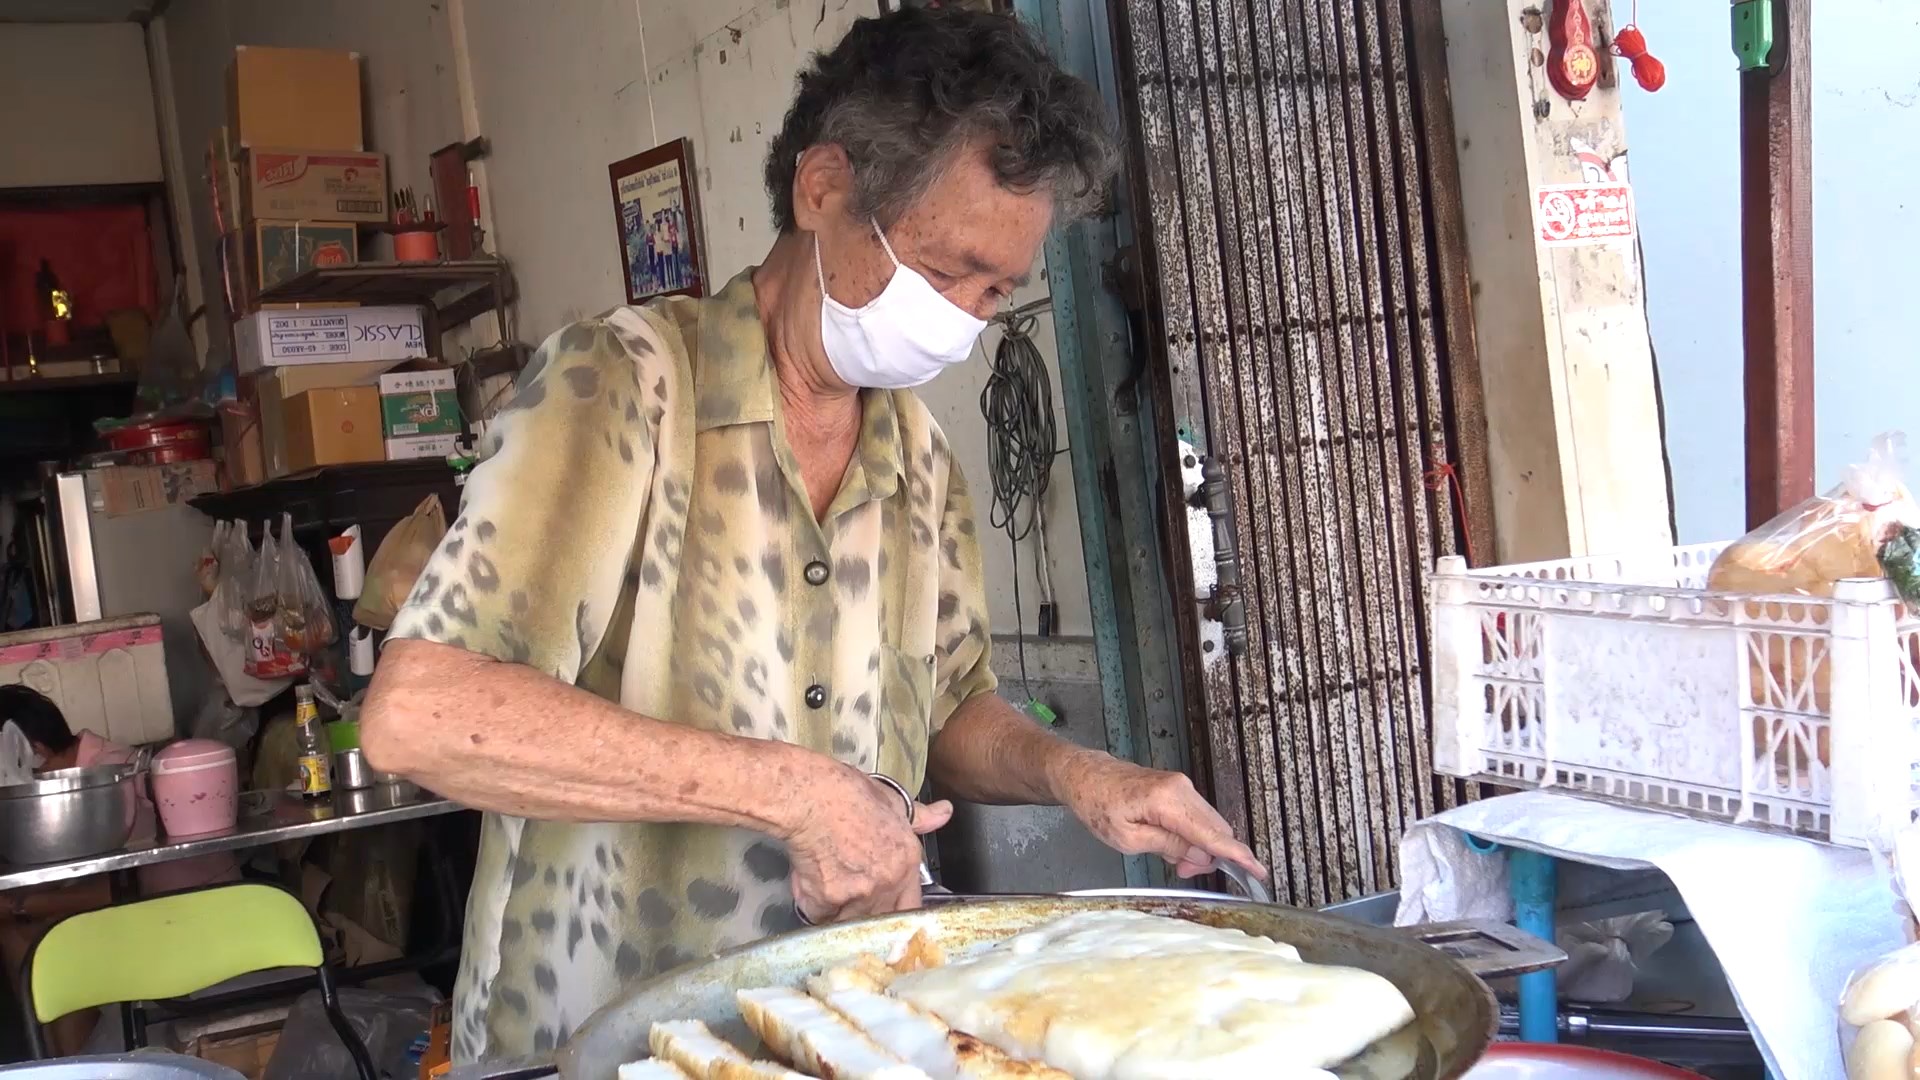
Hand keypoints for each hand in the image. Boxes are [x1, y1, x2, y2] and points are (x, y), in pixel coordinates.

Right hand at [780, 761, 952, 923]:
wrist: (810, 798)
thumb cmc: (845, 794)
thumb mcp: (891, 800)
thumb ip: (919, 816)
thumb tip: (943, 813)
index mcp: (906, 861)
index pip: (911, 904)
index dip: (894, 906)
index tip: (882, 904)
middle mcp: (888, 882)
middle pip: (880, 917)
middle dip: (864, 910)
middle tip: (849, 893)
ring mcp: (859, 894)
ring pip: (848, 920)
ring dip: (837, 909)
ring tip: (826, 880)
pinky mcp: (828, 901)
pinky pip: (819, 914)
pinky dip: (811, 903)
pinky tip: (808, 879)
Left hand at [1051, 750, 1266, 881]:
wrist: (1084, 775)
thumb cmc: (1097, 806)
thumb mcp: (1127, 839)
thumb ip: (1167, 846)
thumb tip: (1200, 854)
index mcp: (1168, 801)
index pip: (1212, 834)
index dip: (1237, 855)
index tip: (1258, 871)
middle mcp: (1181, 788)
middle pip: (1216, 830)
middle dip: (1208, 856)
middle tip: (1180, 870)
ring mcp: (1181, 786)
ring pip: (1208, 824)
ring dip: (1198, 847)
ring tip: (1169, 857)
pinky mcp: (1177, 788)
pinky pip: (1196, 816)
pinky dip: (1191, 834)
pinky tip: (1169, 843)